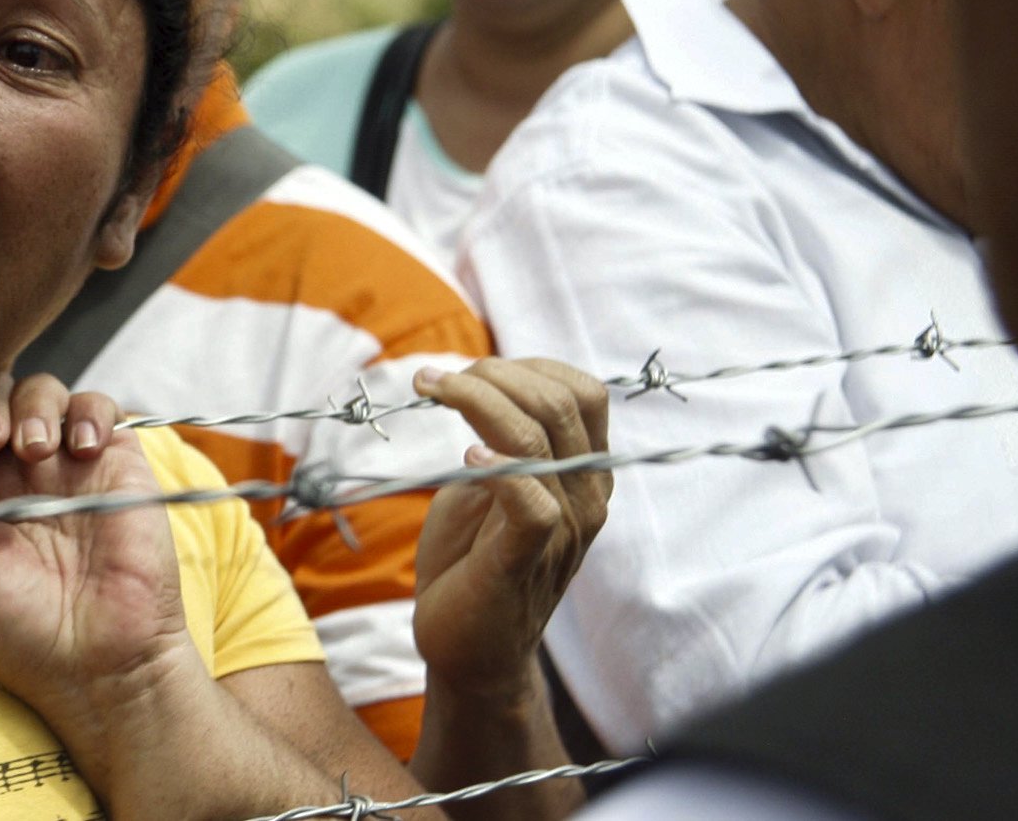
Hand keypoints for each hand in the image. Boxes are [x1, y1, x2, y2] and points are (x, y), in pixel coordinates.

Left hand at [0, 377, 193, 733]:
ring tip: (31, 451)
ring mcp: (65, 462)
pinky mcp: (115, 460)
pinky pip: (100, 407)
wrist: (97, 664)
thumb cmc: (17, 630)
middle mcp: (13, 468)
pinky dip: (88, 413)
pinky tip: (78, 450)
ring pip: (42, 391)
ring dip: (30, 406)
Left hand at [411, 359, 610, 705]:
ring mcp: (563, 531)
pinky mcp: (526, 561)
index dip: (529, 366)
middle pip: (562, 403)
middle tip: (435, 379)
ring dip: (478, 400)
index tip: (472, 368)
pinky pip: (532, 502)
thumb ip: (496, 440)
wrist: (466, 650)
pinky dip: (499, 467)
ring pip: (539, 440)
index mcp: (582, 474)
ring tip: (431, 389)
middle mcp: (585, 498)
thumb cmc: (468, 562)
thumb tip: (477, 384)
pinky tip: (465, 454)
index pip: (584, 393)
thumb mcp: (482, 486)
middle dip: (495, 373)